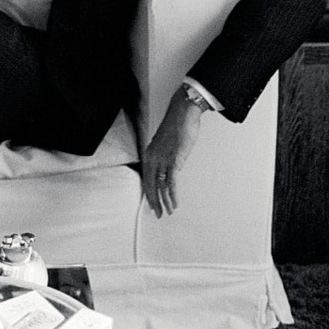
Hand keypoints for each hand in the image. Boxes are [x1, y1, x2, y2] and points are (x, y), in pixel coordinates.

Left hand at [141, 87, 203, 216]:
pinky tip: (175, 203)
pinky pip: (171, 183)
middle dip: (154, 202)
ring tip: (168, 212)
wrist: (183, 113)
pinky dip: (173, 195)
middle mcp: (153, 158)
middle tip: (158, 214)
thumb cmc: (176, 127)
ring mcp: (163, 159)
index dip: (149, 194)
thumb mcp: (164, 144)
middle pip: (151, 185)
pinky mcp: (174, 160)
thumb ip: (163, 156)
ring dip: (165, 202)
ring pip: (161, 186)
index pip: (146, 178)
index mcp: (149, 154)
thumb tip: (167, 169)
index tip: (151, 205)